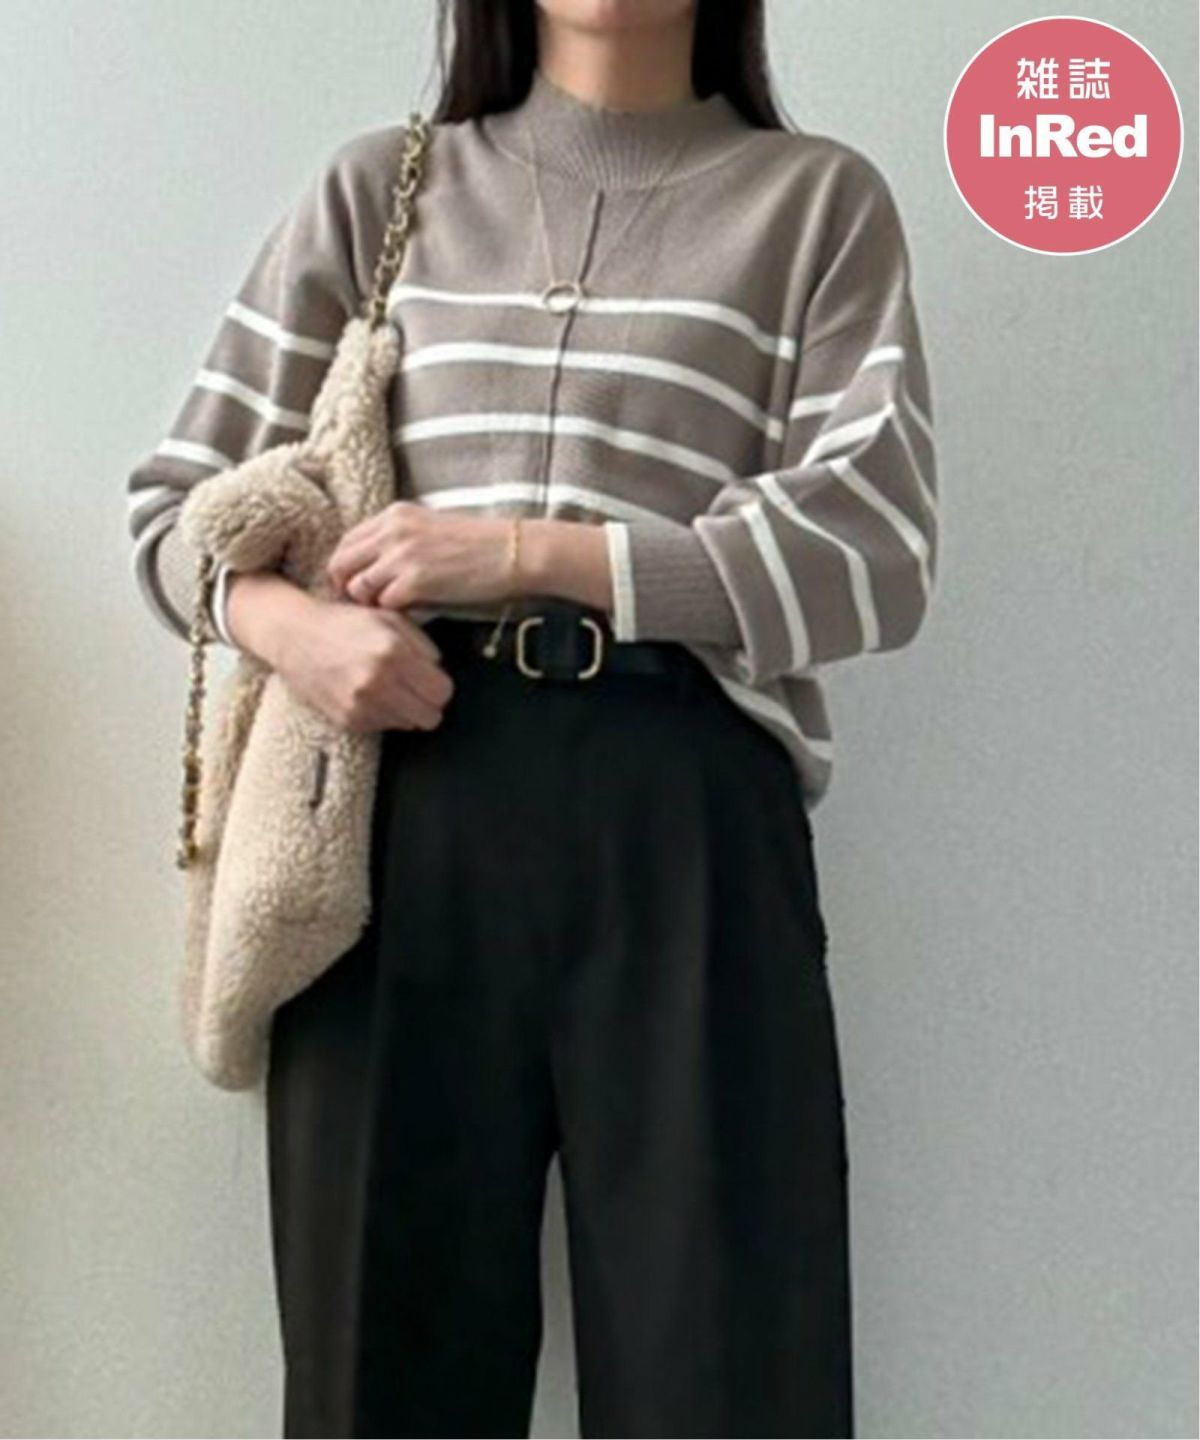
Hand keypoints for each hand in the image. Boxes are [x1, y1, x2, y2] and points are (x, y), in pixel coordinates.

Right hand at [225, 571, 454, 732]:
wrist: (294, 636)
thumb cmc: (345, 622)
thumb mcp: (390, 618)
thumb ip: (423, 644)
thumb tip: (439, 670)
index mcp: (394, 653)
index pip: (442, 692)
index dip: (439, 685)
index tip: (429, 678)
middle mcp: (378, 683)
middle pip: (430, 717)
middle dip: (427, 703)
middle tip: (413, 687)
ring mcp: (361, 705)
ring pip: (409, 725)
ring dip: (405, 709)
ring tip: (386, 686)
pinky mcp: (348, 720)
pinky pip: (384, 727)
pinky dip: (382, 714)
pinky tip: (367, 693)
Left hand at [326, 502, 517, 609]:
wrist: (513, 552)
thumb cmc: (479, 545)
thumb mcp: (431, 528)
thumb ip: (399, 540)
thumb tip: (375, 567)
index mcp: (394, 515)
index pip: (346, 542)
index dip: (346, 569)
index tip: (356, 587)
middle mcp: (392, 530)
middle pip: (341, 564)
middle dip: (346, 589)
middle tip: (363, 607)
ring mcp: (402, 555)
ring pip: (358, 587)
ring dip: (370, 604)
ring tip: (390, 612)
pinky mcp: (415, 581)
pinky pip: (384, 604)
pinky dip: (394, 614)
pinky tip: (411, 615)